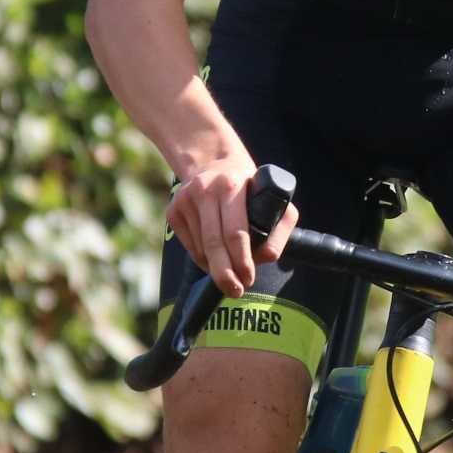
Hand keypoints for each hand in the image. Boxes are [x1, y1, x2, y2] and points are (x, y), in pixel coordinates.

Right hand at [167, 153, 295, 295]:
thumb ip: (279, 229)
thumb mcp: (273, 198)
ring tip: (230, 272)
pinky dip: (203, 258)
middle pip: (213, 244)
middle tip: (235, 291)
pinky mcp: (173, 210)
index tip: (248, 279)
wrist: (211, 161)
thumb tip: (264, 258)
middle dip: (225, 274)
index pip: (235, 231)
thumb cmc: (249, 186)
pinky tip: (214, 256)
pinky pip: (190, 246)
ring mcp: (185, 201)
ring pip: (201, 249)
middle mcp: (204, 191)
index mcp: (231, 186)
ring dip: (216, 267)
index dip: (242, 260)